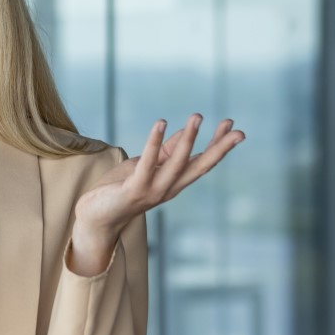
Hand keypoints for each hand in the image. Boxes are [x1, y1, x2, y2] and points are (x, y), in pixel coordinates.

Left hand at [67, 114, 244, 275]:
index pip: (201, 161)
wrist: (95, 217)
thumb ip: (163, 152)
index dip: (218, 144)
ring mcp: (153, 190)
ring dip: (188, 139)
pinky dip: (155, 142)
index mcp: (174, 182)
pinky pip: (147, 163)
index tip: (232, 125)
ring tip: (198, 117)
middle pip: (200, 166)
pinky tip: (161, 123)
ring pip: (177, 163)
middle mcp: (169, 188)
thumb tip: (183, 132)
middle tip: (238, 130)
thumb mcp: (145, 166)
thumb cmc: (119, 189)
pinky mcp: (134, 189)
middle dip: (219, 148)